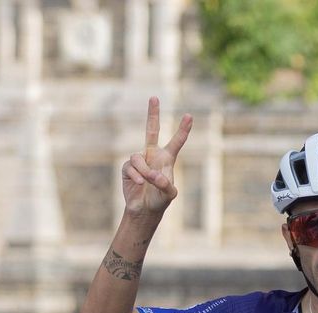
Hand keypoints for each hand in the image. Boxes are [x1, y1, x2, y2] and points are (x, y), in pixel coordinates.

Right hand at [122, 97, 191, 216]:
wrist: (144, 210)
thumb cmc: (160, 201)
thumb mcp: (169, 194)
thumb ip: (165, 183)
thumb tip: (153, 174)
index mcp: (167, 159)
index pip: (176, 142)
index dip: (183, 129)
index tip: (189, 116)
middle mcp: (152, 155)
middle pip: (151, 130)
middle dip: (152, 114)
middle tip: (154, 97)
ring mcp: (139, 160)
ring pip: (138, 157)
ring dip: (144, 171)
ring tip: (147, 183)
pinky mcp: (128, 167)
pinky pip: (131, 166)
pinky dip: (137, 175)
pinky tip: (140, 184)